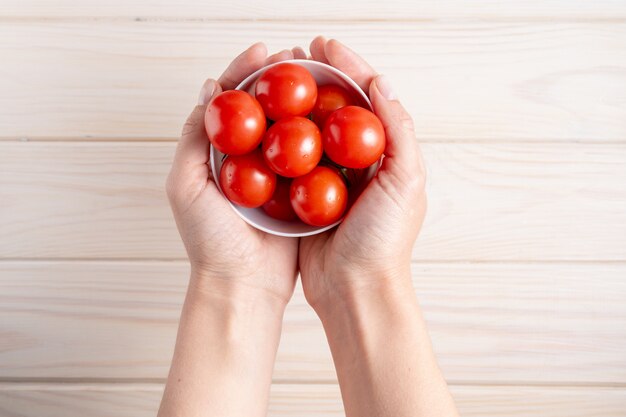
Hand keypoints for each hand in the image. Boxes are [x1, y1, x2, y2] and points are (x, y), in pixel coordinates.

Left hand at [166, 43, 299, 305]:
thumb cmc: (210, 241)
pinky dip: (319, 136)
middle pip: (263, 108)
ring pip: (288, 128)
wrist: (244, 286)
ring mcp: (274, 175)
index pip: (229, 102)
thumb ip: (193, 139)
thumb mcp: (186, 186)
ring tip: (319, 78)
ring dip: (302, 102)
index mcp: (216, 153)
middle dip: (279, 80)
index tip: (264, 52)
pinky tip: (333, 118)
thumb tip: (209, 89)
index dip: (245, 72)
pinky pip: (309, 158)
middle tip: (298, 58)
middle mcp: (246, 159)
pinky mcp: (297, 192)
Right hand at [299, 37, 426, 309]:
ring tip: (275, 78)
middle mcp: (357, 161)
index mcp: (385, 153)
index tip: (324, 44)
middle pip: (336, 107)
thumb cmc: (384, 240)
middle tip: (296, 54)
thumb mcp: (405, 181)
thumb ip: (398, 130)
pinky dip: (278, 137)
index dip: (348, 66)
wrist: (354, 289)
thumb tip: (381, 82)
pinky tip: (263, 121)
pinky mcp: (303, 196)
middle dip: (318, 77)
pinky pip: (290, 159)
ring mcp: (328, 178)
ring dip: (295, 102)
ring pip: (310, 128)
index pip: (367, 97)